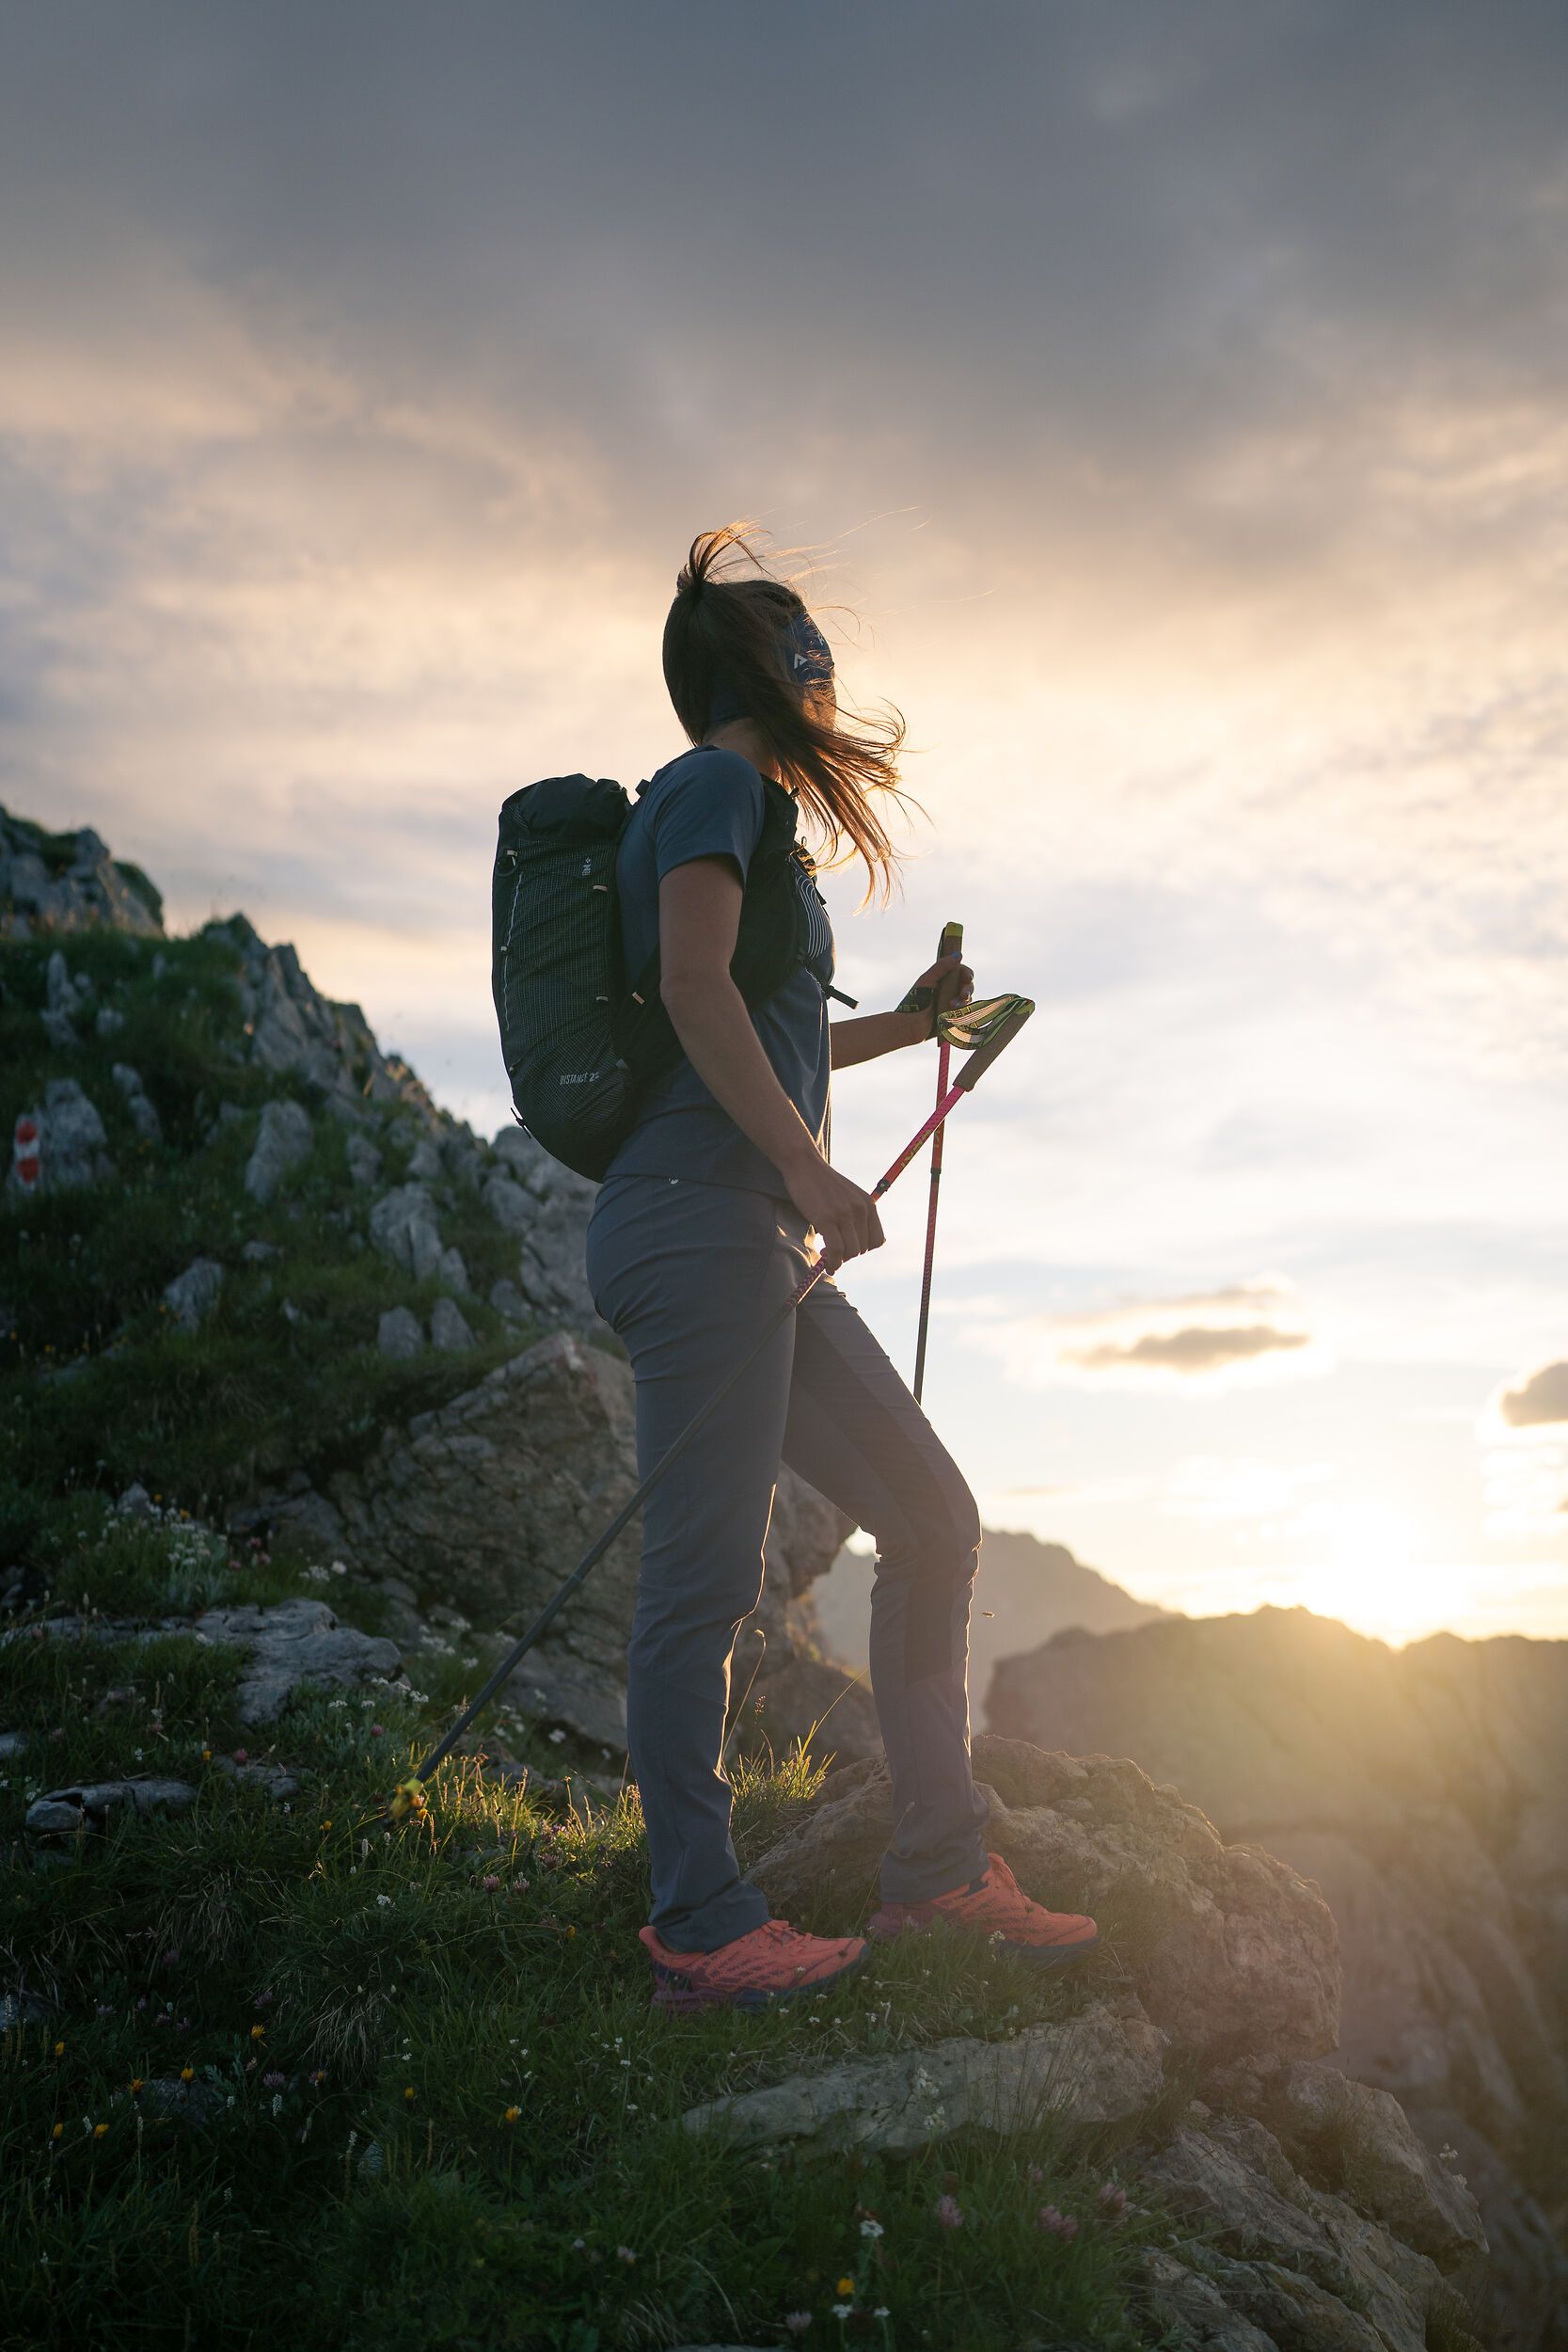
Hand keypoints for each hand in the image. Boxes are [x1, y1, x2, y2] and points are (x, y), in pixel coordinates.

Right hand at [784, 1155, 885, 1273]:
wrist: (804, 1165)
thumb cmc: (823, 1183)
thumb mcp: (849, 1196)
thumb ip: (856, 1215)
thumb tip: (852, 1249)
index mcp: (868, 1204)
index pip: (877, 1240)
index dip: (863, 1248)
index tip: (848, 1247)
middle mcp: (860, 1209)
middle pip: (863, 1248)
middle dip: (848, 1254)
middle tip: (832, 1252)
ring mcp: (844, 1214)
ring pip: (851, 1252)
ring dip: (839, 1259)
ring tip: (826, 1255)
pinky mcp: (826, 1219)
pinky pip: (836, 1250)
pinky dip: (832, 1262)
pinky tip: (826, 1263)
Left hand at [896, 951, 973, 1038]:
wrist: (909, 1027)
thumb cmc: (914, 1002)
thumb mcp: (926, 981)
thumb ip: (941, 967)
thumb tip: (958, 955)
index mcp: (942, 980)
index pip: (961, 973)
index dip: (967, 974)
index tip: (967, 977)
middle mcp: (948, 991)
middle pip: (967, 986)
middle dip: (967, 989)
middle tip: (963, 995)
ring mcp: (951, 1005)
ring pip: (968, 1001)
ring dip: (963, 1002)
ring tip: (951, 1006)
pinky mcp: (953, 1019)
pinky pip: (966, 1014)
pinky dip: (964, 1013)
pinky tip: (955, 1014)